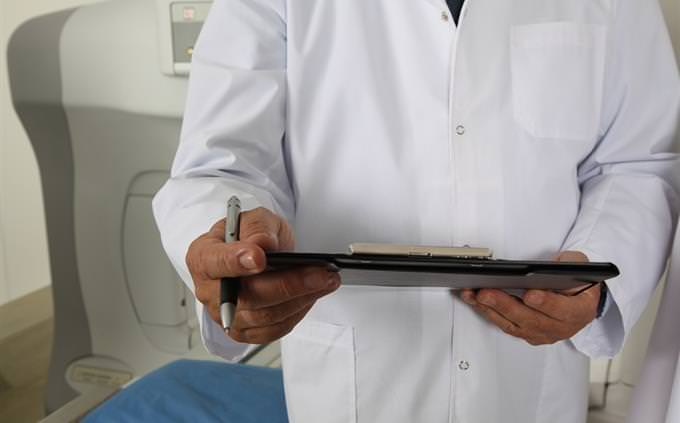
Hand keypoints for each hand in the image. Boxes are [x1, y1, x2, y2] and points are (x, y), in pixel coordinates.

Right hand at [186, 207, 340, 343]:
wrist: (255, 254)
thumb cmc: (250, 236)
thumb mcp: (254, 219)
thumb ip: (257, 227)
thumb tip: (262, 244)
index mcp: (203, 257)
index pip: (215, 262)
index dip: (236, 261)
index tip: (259, 258)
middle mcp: (210, 292)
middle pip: (247, 296)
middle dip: (288, 284)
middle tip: (320, 272)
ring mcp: (227, 316)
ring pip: (265, 316)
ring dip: (301, 299)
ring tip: (327, 280)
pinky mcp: (246, 331)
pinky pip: (274, 329)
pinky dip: (298, 312)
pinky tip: (313, 295)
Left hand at [460, 251, 600, 345]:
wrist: (580, 300)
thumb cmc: (579, 282)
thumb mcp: (581, 266)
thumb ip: (570, 264)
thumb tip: (550, 266)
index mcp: (580, 311)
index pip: (563, 310)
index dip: (546, 303)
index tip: (530, 294)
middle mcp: (561, 327)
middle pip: (530, 320)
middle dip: (505, 305)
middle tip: (486, 293)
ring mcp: (543, 333)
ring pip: (514, 325)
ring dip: (490, 310)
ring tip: (473, 295)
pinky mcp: (527, 334)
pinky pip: (506, 326)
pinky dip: (489, 313)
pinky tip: (475, 301)